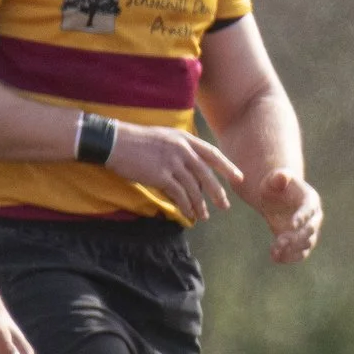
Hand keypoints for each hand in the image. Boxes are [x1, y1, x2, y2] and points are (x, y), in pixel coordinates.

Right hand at [108, 123, 242, 221]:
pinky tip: (189, 214)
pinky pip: (179, 195)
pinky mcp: (161, 176)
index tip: (239, 178)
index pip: (212, 154)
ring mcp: (172, 163)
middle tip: (225, 205)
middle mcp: (182, 150)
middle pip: (206, 174)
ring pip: (194, 188)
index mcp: (184, 139)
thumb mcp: (165, 137)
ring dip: (200, 204)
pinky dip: (186, 206)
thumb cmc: (138, 141)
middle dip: (218, 192)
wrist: (115, 142)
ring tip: (204, 215)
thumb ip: (181, 148)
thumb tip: (194, 167)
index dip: (227, 167)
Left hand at [251, 169, 322, 263]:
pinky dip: (288, 258)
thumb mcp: (274, 179)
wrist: (276, 199)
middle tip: (280, 240)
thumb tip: (282, 176)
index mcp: (310, 199)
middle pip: (311, 229)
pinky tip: (274, 257)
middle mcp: (314, 217)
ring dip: (291, 249)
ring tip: (274, 248)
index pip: (309, 209)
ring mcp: (309, 231)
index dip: (302, 217)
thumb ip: (278, 178)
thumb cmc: (275, 185)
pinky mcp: (300, 243)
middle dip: (297, 237)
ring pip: (306, 244)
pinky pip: (300, 254)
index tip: (291, 225)